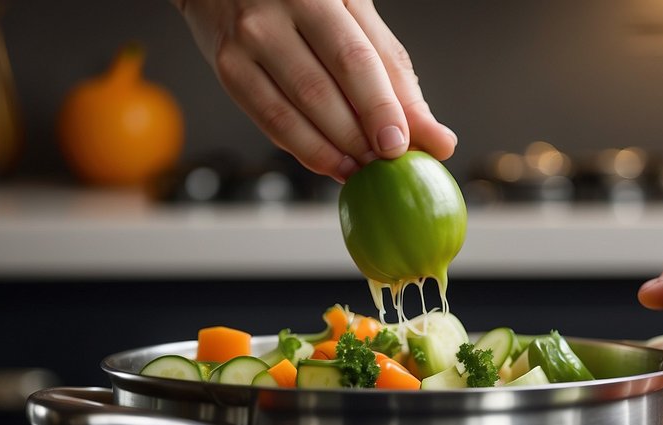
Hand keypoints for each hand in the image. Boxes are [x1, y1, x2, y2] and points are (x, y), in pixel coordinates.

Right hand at [171, 0, 456, 180]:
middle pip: (321, 93)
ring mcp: (245, 43)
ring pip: (292, 115)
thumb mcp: (355, 15)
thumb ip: (393, 72)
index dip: (379, 109)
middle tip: (384, 165)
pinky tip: (332, 164)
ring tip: (362, 171)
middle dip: (358, 140)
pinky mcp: (227, 70)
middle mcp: (274, 14)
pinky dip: (306, 151)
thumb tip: (435, 136)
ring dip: (333, 154)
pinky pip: (270, 123)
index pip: (353, 60)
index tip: (400, 146)